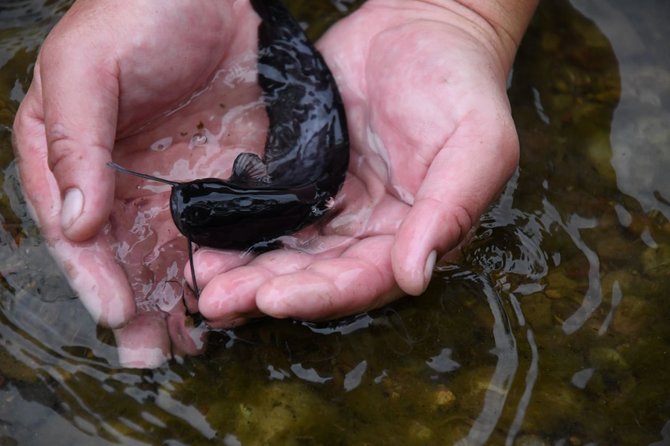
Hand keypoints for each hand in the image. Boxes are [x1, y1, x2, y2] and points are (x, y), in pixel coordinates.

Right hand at [12, 0, 267, 365]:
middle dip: (136, 307)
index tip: (118, 311)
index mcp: (70, 155)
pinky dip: (217, 267)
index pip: (75, 229)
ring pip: (168, 254)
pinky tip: (225, 296)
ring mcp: (167, 181)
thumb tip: (76, 222)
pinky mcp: (215, 177)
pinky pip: (214, 231)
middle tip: (153, 354)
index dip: (95, 274)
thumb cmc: (137, 13)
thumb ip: (75, 142)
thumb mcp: (88, 66)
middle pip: (121, 256)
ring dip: (176, 301)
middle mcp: (116, 178)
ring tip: (190, 344)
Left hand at [193, 0, 525, 326]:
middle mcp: (366, 229)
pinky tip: (202, 235)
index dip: (320, 293)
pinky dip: (235, 225)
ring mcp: (329, 203)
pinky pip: (265, 206)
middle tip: (216, 300)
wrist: (422, 26)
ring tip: (200, 278)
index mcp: (410, 234)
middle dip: (265, 290)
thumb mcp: (477, 145)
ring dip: (242, 268)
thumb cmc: (460, 85)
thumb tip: (415, 277)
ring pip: (282, 248)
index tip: (273, 299)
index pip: (363, 279)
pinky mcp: (300, 174)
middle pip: (313, 273)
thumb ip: (449, 211)